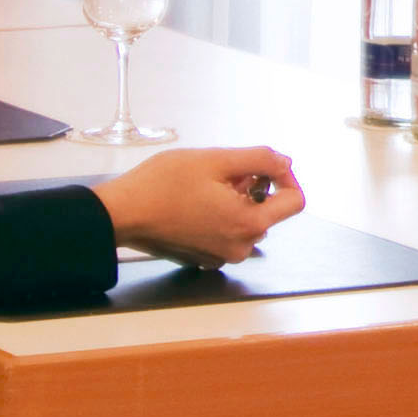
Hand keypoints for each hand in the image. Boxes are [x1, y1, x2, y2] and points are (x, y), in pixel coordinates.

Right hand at [98, 145, 304, 265]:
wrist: (122, 213)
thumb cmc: (162, 185)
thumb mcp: (216, 159)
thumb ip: (260, 158)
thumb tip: (285, 163)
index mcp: (249, 224)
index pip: (295, 201)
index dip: (284, 177)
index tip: (261, 166)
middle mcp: (240, 247)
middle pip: (268, 211)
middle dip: (252, 187)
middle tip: (221, 173)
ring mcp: (221, 255)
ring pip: (245, 220)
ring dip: (235, 200)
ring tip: (204, 186)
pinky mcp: (204, 257)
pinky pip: (225, 232)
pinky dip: (219, 215)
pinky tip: (194, 203)